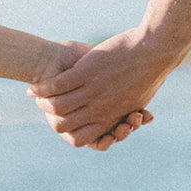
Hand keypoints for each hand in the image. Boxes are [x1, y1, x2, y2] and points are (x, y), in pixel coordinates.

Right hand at [28, 27, 173, 148]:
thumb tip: (122, 117)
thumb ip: (125, 111)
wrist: (155, 50)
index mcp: (111, 118)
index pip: (80, 139)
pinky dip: (42, 88)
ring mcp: (92, 91)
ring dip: (42, 103)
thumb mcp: (138, 99)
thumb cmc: (151, 74)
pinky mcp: (86, 72)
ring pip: (56, 106)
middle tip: (46, 110)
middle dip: (51, 119)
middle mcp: (99, 110)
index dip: (68, 135)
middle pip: (62, 125)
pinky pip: (57, 86)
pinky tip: (35, 88)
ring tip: (37, 98)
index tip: (64, 125)